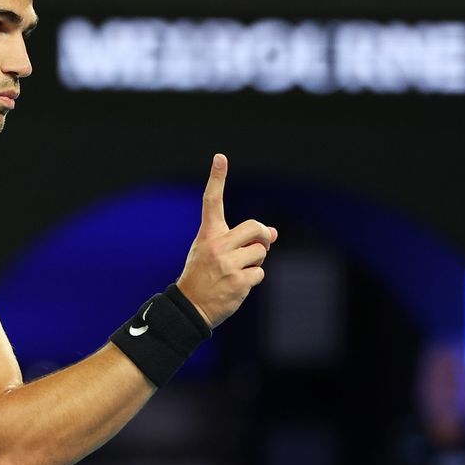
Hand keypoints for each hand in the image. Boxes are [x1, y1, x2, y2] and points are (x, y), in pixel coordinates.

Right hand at [176, 154, 276, 328]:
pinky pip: (259, 273)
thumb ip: (241, 240)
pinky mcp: (239, 282)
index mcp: (208, 235)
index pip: (211, 201)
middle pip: (255, 228)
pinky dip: (252, 279)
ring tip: (237, 271)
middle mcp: (217, 245)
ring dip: (256, 262)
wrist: (190, 306)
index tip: (220, 158)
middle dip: (262, 237)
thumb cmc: (204, 275)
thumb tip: (274, 233)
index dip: (217, 178)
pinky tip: (236, 285)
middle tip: (259, 244)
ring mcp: (228, 264)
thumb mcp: (214, 252)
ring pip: (261, 253)